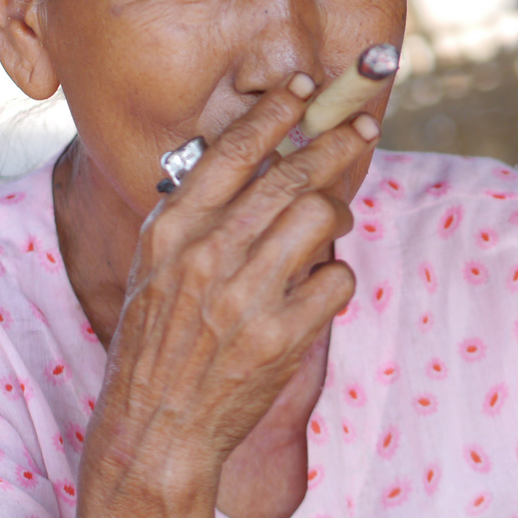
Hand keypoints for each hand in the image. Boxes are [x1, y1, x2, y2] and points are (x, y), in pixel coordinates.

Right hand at [86, 73, 374, 490]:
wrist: (154, 429)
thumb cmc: (159, 343)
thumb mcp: (156, 267)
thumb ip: (197, 214)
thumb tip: (256, 160)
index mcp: (172, 230)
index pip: (233, 150)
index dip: (276, 111)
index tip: (305, 88)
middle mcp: (207, 255)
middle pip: (290, 174)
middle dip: (336, 142)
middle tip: (363, 127)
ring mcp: (245, 296)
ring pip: (320, 214)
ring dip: (338, 209)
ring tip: (335, 217)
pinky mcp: (281, 338)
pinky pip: (337, 279)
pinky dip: (338, 277)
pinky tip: (322, 286)